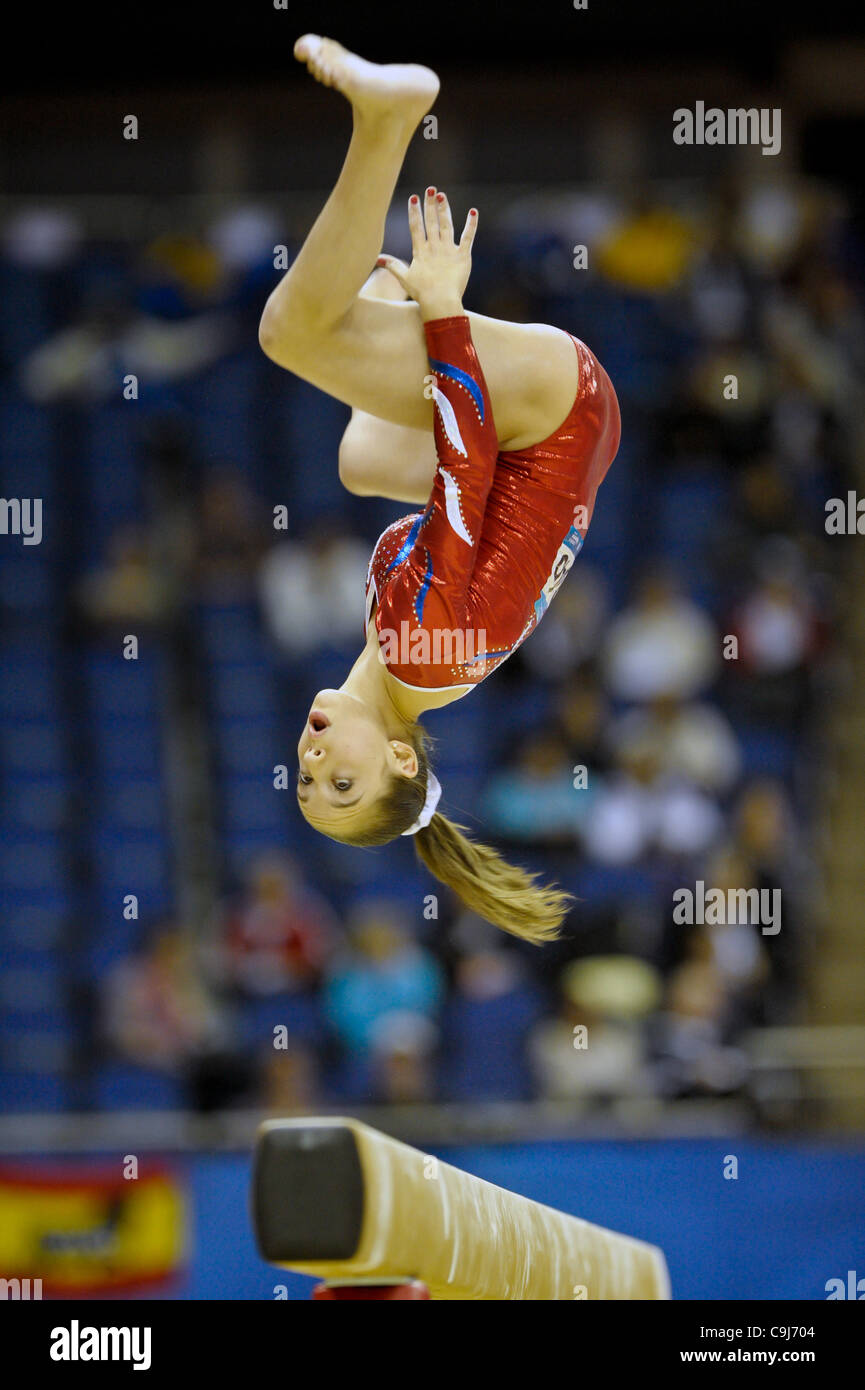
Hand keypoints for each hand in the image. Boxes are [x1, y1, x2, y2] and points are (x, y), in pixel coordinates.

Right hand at [377, 188, 477, 319]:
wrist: (440, 302)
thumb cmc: (422, 293)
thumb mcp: (404, 278)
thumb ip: (392, 266)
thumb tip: (377, 259)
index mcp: (420, 251)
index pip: (416, 227)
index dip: (415, 212)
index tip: (414, 198)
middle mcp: (434, 247)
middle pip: (431, 221)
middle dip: (430, 204)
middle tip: (430, 188)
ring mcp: (449, 250)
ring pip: (446, 225)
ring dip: (444, 209)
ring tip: (442, 195)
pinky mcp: (463, 256)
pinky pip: (468, 237)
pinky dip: (471, 224)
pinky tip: (473, 212)